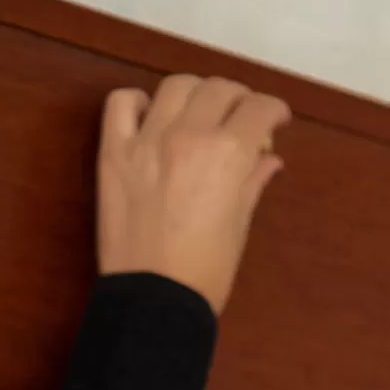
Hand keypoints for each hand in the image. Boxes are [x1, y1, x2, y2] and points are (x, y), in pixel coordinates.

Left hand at [95, 72, 290, 316]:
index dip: (273, 111)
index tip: (276, 119)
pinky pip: (122, 102)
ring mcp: (147, 140)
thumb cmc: (204, 274)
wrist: (155, 302)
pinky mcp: (114, 151)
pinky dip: (138, 101)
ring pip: (176, 86)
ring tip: (199, 113)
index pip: (258, 109)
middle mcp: (188, 135)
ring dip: (195, 93)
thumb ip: (253, 182)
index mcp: (228, 154)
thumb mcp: (239, 227)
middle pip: (219, 89)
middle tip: (242, 118)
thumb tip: (268, 159)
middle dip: (239, 99)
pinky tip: (151, 117)